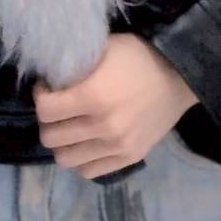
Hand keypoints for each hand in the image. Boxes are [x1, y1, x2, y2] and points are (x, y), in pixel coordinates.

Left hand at [35, 35, 197, 179]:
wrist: (180, 77)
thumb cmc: (138, 57)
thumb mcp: (103, 48)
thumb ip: (75, 65)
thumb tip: (50, 77)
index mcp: (93, 96)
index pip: (44, 111)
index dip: (40, 97)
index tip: (48, 88)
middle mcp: (103, 126)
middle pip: (51, 138)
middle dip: (48, 121)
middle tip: (57, 108)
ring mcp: (117, 147)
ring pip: (66, 159)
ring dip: (63, 143)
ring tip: (70, 128)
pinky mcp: (130, 158)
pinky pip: (90, 171)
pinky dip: (82, 159)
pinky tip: (87, 142)